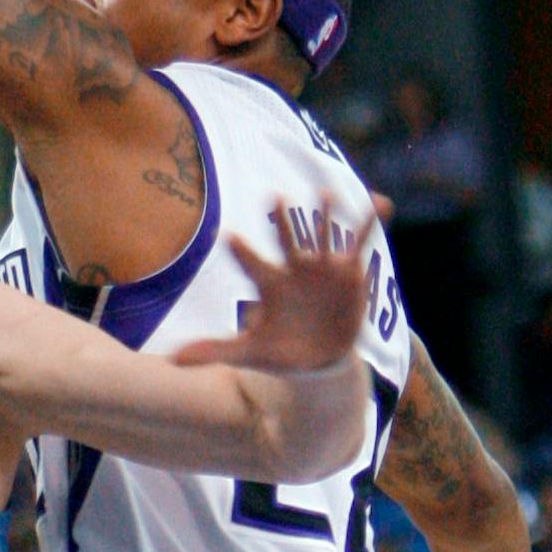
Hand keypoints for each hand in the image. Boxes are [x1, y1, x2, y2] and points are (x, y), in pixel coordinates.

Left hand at [173, 196, 369, 372]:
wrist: (317, 357)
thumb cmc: (278, 350)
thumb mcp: (247, 352)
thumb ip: (213, 350)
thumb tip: (171, 359)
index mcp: (267, 283)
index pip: (250, 263)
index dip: (241, 251)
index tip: (229, 237)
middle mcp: (293, 269)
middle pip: (285, 241)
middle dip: (282, 221)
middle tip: (273, 195)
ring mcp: (322, 268)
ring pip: (322, 236)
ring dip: (324, 216)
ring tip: (324, 192)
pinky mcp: (349, 272)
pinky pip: (360, 243)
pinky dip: (369, 223)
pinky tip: (380, 202)